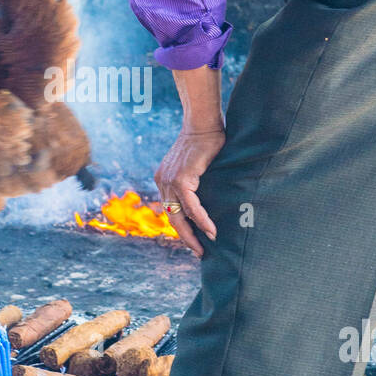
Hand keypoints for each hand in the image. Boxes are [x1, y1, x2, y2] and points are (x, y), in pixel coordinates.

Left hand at [155, 126, 224, 257]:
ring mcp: (169, 181)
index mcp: (164, 180)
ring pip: (179, 216)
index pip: (170, 210)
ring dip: (193, 234)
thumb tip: (213, 198)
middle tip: (199, 252)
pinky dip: (201, 220)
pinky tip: (211, 230)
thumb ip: (198, 182)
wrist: (203, 122)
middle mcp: (162, 182)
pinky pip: (190, 207)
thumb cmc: (206, 141)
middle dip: (186, 238)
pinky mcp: (180, 179)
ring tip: (206, 247)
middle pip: (171, 218)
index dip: (182, 227)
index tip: (194, 241)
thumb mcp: (197, 166)